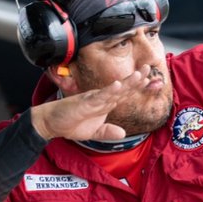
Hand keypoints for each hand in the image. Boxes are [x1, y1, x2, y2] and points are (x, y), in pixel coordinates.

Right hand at [30, 67, 150, 141]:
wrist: (51, 123)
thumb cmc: (71, 124)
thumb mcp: (95, 133)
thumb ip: (108, 132)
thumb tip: (123, 133)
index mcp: (104, 104)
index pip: (124, 94)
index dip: (137, 87)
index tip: (151, 81)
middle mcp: (101, 99)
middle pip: (122, 88)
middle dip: (136, 79)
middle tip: (149, 68)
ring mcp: (93, 100)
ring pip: (113, 90)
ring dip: (127, 83)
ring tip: (139, 74)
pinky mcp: (84, 103)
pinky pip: (98, 97)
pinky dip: (109, 92)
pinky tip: (118, 86)